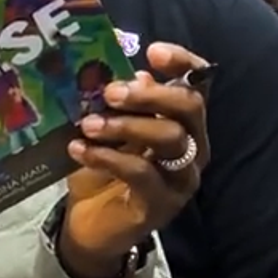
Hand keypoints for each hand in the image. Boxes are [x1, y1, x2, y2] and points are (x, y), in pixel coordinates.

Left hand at [60, 43, 210, 277]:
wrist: (89, 226)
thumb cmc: (101, 170)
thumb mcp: (106, 130)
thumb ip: (118, 104)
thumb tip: (127, 73)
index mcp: (182, 123)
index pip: (198, 85)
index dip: (183, 63)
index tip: (152, 51)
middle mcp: (192, 148)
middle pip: (190, 108)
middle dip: (151, 95)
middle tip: (110, 92)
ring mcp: (181, 178)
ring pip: (171, 139)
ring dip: (126, 126)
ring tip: (89, 124)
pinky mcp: (162, 204)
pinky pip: (143, 172)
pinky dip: (109, 157)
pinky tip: (80, 150)